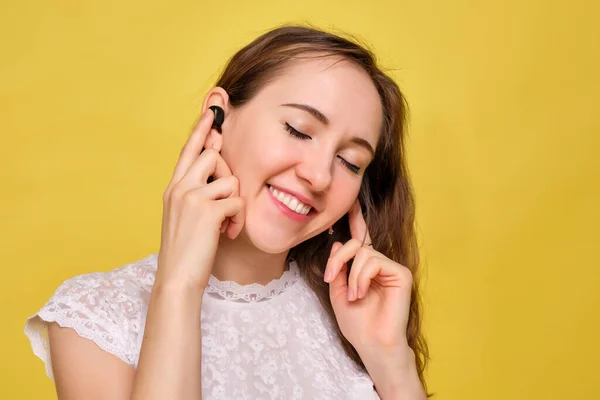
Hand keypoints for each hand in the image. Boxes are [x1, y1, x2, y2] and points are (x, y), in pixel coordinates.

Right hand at [156, 110, 244, 290]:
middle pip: (212, 155)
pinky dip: (238, 219)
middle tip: (227, 199)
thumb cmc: (186, 251)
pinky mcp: (207, 210)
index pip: (188, 151)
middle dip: (228, 172)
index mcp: (173, 188)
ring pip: (229, 178)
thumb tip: (219, 180)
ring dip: (235, 202)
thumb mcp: (185, 217)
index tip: (213, 111)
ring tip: (227, 224)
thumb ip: (196, 195)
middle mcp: (180, 187)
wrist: (178, 278)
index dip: (201, 130)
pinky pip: (237, 201)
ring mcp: (192, 197)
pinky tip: (228, 233)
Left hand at [324, 200, 412, 352]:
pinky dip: (361, 277)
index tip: (350, 202)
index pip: (361, 238)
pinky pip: (374, 261)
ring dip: (351, 274)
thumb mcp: (338, 291)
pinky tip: (362, 293)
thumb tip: (338, 242)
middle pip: (355, 243)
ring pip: (363, 252)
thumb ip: (338, 267)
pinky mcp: (401, 273)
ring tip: (354, 294)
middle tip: (330, 277)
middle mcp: (380, 264)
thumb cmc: (357, 323)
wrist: (372, 344)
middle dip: (338, 258)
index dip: (357, 219)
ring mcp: (392, 268)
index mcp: (365, 268)